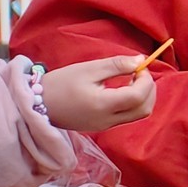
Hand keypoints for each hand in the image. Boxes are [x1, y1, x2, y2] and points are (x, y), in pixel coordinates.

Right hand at [41, 56, 155, 131]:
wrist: (38, 105)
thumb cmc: (61, 83)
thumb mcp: (88, 69)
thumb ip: (116, 65)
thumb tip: (140, 60)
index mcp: (104, 105)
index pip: (138, 97)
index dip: (146, 80)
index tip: (139, 65)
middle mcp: (108, 120)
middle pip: (144, 110)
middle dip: (149, 89)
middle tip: (139, 71)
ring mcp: (106, 126)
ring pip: (138, 115)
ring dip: (143, 96)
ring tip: (132, 78)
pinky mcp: (102, 126)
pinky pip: (127, 117)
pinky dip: (134, 102)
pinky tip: (123, 87)